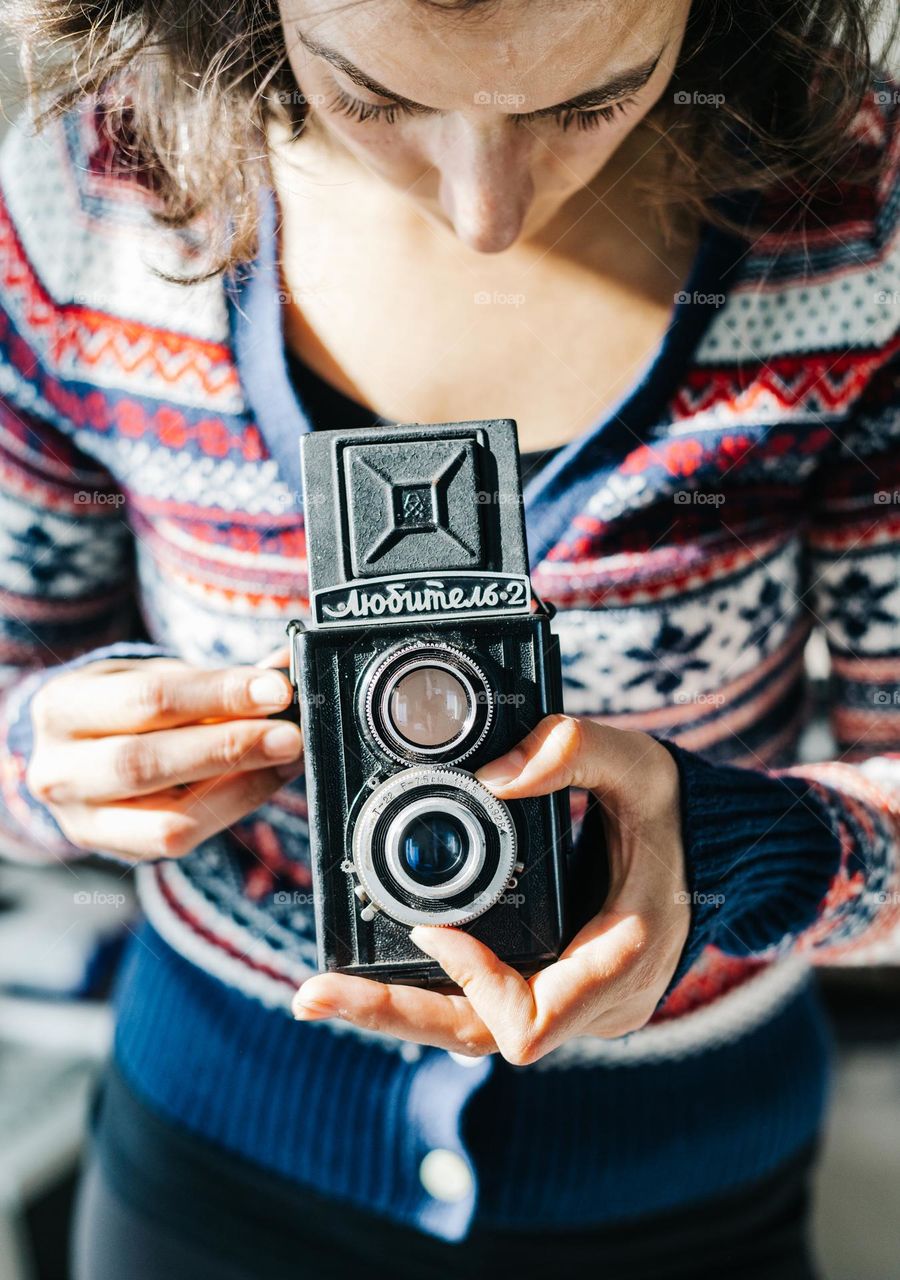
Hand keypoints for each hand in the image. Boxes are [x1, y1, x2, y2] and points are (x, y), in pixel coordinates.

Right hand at [26, 647, 302, 860]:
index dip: (218, 694)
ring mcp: (81, 820)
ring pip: (167, 817)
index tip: (276, 688)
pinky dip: (231, 809)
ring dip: (240, 786)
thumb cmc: (125, 707)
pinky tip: (264, 781)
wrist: (82, 751)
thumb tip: (285, 671)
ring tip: (285, 758)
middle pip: (149, 762)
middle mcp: (59, 769)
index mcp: (62, 706)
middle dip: (230, 746)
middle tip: (288, 734)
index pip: (147, 699)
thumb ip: (218, 680)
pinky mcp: (114, 851)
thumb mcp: (158, 677)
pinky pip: (178, 842)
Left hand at [294, 715, 688, 1064]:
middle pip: (477, 1039)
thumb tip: (493, 772)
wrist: (716, 853)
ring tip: (321, 991)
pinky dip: (430, 992)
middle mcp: (594, 1002)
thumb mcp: (641, 767)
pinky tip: (374, 974)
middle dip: (391, 1015)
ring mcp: (574, 1004)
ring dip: (398, 1011)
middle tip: (312, 993)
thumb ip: (575, 753)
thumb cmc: (679, 815)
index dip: (473, 982)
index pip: (529, 1021)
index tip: (431, 928)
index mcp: (620, 959)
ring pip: (473, 1031)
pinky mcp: (558, 989)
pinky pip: (485, 1009)